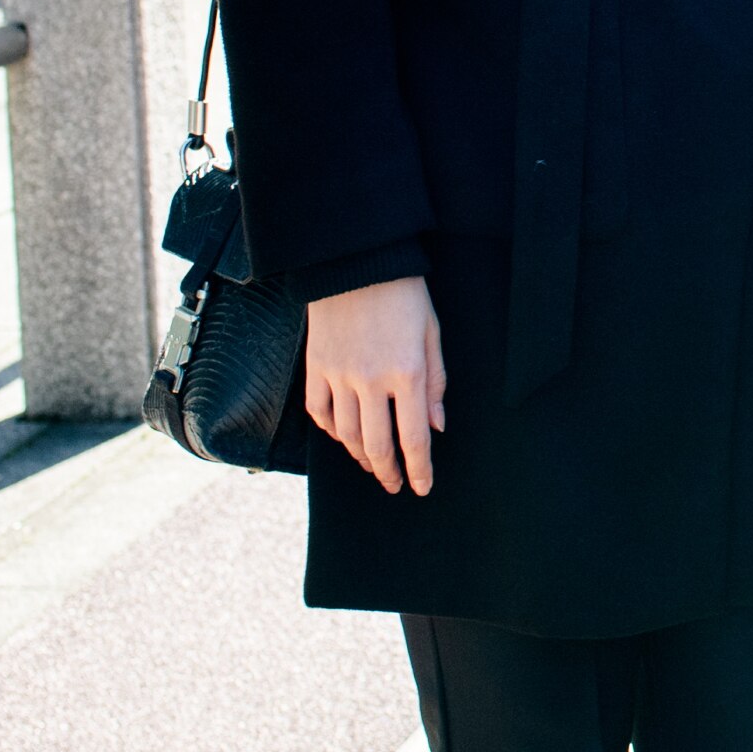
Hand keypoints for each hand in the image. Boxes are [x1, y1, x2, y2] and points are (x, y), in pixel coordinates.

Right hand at [304, 276, 445, 497]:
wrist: (357, 264)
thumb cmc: (404, 296)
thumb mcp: (432, 335)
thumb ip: (435, 384)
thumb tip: (437, 427)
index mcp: (406, 373)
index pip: (413, 438)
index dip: (419, 469)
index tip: (422, 487)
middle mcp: (370, 381)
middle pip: (376, 445)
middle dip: (387, 472)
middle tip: (394, 485)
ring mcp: (338, 376)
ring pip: (346, 435)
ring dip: (360, 456)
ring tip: (372, 464)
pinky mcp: (315, 368)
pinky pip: (319, 412)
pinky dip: (331, 431)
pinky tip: (343, 437)